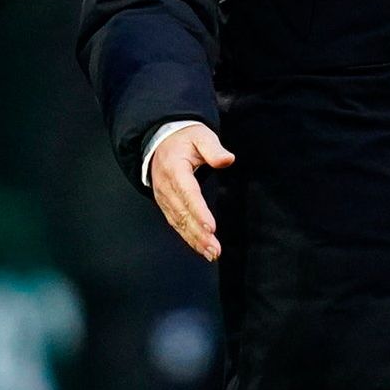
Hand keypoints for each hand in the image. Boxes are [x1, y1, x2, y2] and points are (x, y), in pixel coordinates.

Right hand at [146, 122, 232, 261]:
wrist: (161, 141)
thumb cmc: (185, 140)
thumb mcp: (200, 136)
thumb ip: (213, 149)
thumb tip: (227, 159)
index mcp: (174, 169)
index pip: (187, 193)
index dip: (199, 211)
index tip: (211, 227)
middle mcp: (166, 187)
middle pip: (183, 213)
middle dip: (199, 233)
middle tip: (215, 249)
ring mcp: (164, 198)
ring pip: (179, 222)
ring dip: (195, 240)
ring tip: (212, 253)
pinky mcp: (166, 205)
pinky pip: (176, 224)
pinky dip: (189, 238)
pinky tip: (202, 248)